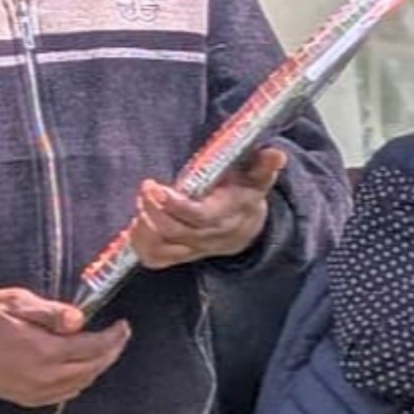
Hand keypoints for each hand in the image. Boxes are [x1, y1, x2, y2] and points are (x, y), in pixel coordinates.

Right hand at [0, 286, 129, 407]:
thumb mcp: (17, 302)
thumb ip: (52, 312)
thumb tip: (80, 321)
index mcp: (43, 351)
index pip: (92, 348)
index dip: (113, 337)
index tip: (124, 325)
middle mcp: (41, 377)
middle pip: (91, 369)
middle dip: (111, 352)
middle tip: (121, 335)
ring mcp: (32, 391)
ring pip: (79, 384)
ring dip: (97, 368)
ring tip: (105, 349)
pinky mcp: (23, 398)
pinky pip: (62, 395)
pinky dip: (79, 382)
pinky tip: (80, 368)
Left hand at [124, 143, 285, 267]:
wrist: (247, 230)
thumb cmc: (245, 195)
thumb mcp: (258, 178)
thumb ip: (265, 165)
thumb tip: (276, 154)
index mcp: (225, 216)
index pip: (198, 216)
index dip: (175, 205)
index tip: (157, 187)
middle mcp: (207, 237)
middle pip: (174, 232)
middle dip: (153, 210)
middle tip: (146, 188)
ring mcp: (192, 250)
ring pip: (160, 249)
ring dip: (143, 229)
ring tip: (141, 205)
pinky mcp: (179, 256)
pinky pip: (155, 259)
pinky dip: (140, 245)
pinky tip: (136, 225)